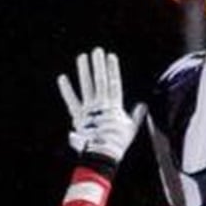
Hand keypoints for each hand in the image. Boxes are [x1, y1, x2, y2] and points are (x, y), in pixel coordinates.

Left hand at [57, 47, 144, 162]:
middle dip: (98, 65)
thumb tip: (143, 105)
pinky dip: (66, 89)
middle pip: (99, 81)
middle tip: (96, 50)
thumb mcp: (131, 129)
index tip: (111, 56)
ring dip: (84, 71)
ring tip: (82, 57)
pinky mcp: (78, 116)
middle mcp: (100, 105)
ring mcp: (88, 109)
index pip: (114, 83)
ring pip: (86, 86)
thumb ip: (136, 115)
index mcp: (114, 107)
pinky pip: (71, 100)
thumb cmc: (118, 144)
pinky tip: (62, 78)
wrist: (102, 155)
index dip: (112, 69)